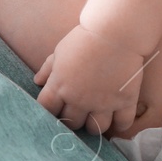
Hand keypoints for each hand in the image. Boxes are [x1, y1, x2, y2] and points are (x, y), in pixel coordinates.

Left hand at [33, 24, 147, 134]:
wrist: (115, 32)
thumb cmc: (85, 38)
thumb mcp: (60, 51)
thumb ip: (48, 69)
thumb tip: (37, 81)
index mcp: (60, 87)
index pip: (46, 110)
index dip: (50, 111)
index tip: (57, 108)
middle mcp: (79, 100)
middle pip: (72, 123)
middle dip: (73, 119)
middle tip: (79, 112)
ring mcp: (103, 103)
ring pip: (95, 129)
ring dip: (95, 124)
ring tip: (97, 116)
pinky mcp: (124, 101)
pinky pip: (122, 124)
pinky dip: (120, 124)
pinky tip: (118, 118)